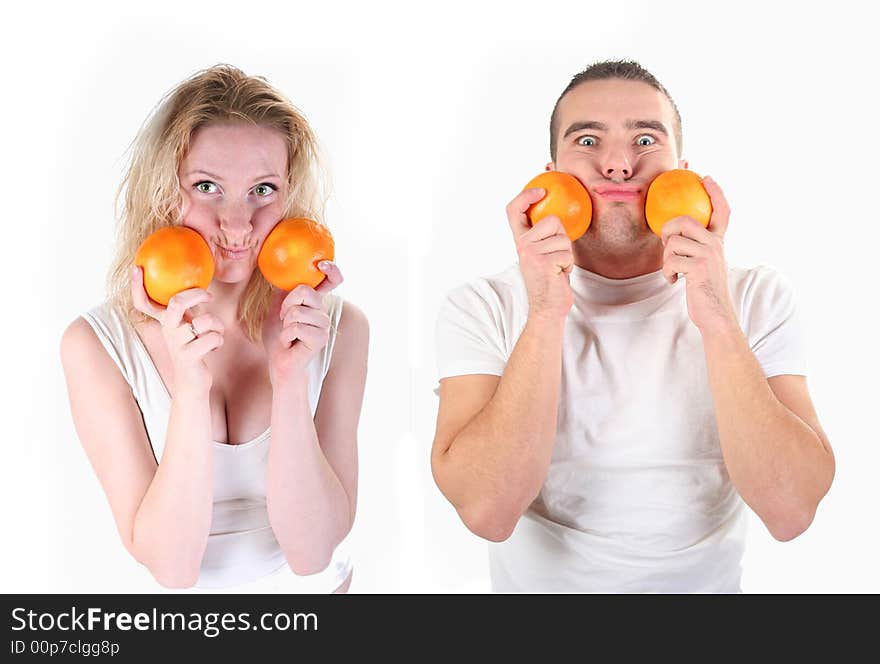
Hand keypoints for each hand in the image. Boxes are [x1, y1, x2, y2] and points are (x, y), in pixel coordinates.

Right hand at [130, 266, 223, 394]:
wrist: (192, 383)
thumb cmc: (194, 349)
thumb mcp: (187, 326)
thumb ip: (187, 309)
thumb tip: (197, 285)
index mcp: (165, 322)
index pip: (144, 303)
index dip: (137, 287)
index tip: (136, 268)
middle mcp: (167, 331)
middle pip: (176, 303)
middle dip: (196, 295)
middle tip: (209, 296)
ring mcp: (176, 344)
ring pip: (205, 321)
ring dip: (218, 325)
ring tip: (215, 333)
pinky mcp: (188, 357)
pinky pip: (213, 338)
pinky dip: (219, 340)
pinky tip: (214, 347)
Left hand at [263, 260, 342, 385]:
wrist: (279, 362)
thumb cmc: (278, 337)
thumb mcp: (276, 308)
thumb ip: (282, 291)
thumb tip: (280, 272)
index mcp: (315, 302)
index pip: (332, 281)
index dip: (332, 270)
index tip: (323, 264)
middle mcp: (323, 311)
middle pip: (305, 291)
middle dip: (286, 305)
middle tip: (284, 320)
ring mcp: (324, 325)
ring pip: (297, 311)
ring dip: (285, 324)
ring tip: (288, 334)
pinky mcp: (320, 338)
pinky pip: (296, 327)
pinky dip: (286, 336)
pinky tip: (290, 343)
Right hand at [507, 187, 573, 321]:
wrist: (547, 308)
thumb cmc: (550, 281)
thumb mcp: (542, 254)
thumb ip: (544, 236)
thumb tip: (558, 213)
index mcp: (519, 241)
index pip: (513, 211)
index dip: (525, 196)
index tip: (541, 190)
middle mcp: (521, 245)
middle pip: (552, 220)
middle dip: (562, 237)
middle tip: (555, 256)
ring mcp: (531, 253)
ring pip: (563, 238)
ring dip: (566, 254)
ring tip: (557, 268)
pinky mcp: (543, 262)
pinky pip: (567, 253)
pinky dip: (568, 265)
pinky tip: (559, 275)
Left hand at [660, 176, 737, 332]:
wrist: (716, 315)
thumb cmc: (705, 291)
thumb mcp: (704, 265)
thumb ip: (696, 248)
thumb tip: (674, 234)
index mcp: (718, 241)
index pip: (721, 210)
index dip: (715, 192)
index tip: (706, 176)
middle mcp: (716, 244)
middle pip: (685, 220)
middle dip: (668, 231)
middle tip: (667, 248)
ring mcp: (709, 254)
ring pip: (673, 243)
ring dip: (666, 260)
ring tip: (674, 272)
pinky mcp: (699, 267)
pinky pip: (671, 260)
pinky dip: (668, 273)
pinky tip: (675, 281)